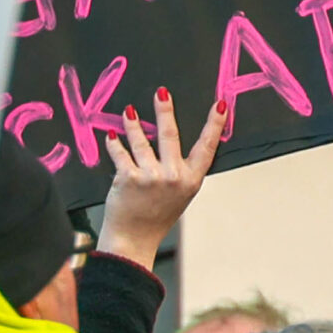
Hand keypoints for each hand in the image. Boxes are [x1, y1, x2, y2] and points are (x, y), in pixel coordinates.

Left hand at [100, 88, 227, 266]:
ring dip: (132, 124)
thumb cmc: (157, 216)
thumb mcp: (180, 195)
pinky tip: (112, 135)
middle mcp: (173, 177)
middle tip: (162, 92)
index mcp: (191, 180)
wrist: (133, 239)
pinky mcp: (129, 178)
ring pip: (141, 140)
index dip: (214, 124)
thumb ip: (181, 170)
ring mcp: (151, 177)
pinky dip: (115, 143)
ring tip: (128, 112)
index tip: (220, 104)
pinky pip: (121, 153)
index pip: (206, 147)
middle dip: (165, 110)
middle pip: (170, 135)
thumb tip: (169, 135)